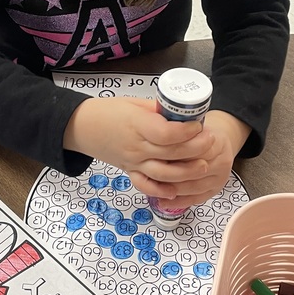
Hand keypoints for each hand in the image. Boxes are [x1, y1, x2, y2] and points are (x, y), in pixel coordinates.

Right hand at [64, 101, 249, 204]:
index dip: (186, 131)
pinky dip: (160, 191)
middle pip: (170, 153)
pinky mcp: (130, 172)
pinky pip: (146, 185)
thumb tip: (183, 115)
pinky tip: (176, 190)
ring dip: (186, 172)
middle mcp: (136, 147)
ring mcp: (133, 162)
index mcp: (137, 125)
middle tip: (211, 141)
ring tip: (203, 165)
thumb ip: (158, 111)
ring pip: (163, 173)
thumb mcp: (134, 103)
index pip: (166, 133)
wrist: (81, 127)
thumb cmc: (108, 111)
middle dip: (195, 149)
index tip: (199, 125)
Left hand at [149, 110, 250, 209]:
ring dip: (172, 189)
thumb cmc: (199, 133)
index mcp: (216, 141)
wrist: (216, 142)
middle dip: (171, 173)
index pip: (195, 150)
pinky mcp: (214, 190)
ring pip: (193, 187)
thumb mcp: (191, 125)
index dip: (175, 153)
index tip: (155, 153)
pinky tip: (164, 201)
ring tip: (153, 187)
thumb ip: (178, 129)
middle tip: (150, 172)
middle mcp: (221, 161)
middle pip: (193, 170)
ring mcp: (219, 178)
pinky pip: (195, 199)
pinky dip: (178, 202)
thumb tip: (157, 128)